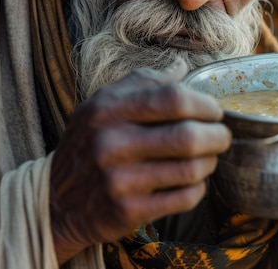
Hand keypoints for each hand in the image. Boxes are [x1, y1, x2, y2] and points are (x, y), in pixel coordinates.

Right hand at [48, 58, 230, 263]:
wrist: (55, 201)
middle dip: (217, 136)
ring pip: (191, 169)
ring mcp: (118, 179)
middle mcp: (111, 142)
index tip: (214, 111)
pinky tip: (192, 182)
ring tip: (208, 159)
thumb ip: (143, 82)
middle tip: (222, 136)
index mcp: (108, 108)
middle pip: (188, 136)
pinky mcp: (127, 211)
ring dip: (210, 163)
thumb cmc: (89, 143)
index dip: (205, 104)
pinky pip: (184, 198)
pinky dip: (198, 189)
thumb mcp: (103, 104)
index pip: (173, 98)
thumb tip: (181, 66)